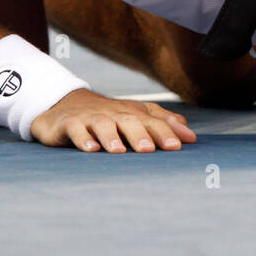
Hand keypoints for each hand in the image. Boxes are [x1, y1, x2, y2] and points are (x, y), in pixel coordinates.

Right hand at [31, 88, 197, 152]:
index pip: (152, 120)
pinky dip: (83, 139)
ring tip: (119, 151)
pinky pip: (76, 130)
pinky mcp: (70, 124)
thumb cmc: (109, 115)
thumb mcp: (135, 115)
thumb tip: (190, 135)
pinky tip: (91, 150)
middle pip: (129, 121)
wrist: (65, 104)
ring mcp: (91, 118)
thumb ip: (163, 123)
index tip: (177, 146)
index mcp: (132, 112)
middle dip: (140, 134)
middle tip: (149, 150)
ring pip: (103, 124)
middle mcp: (114, 114)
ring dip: (111, 137)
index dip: (164, 132)